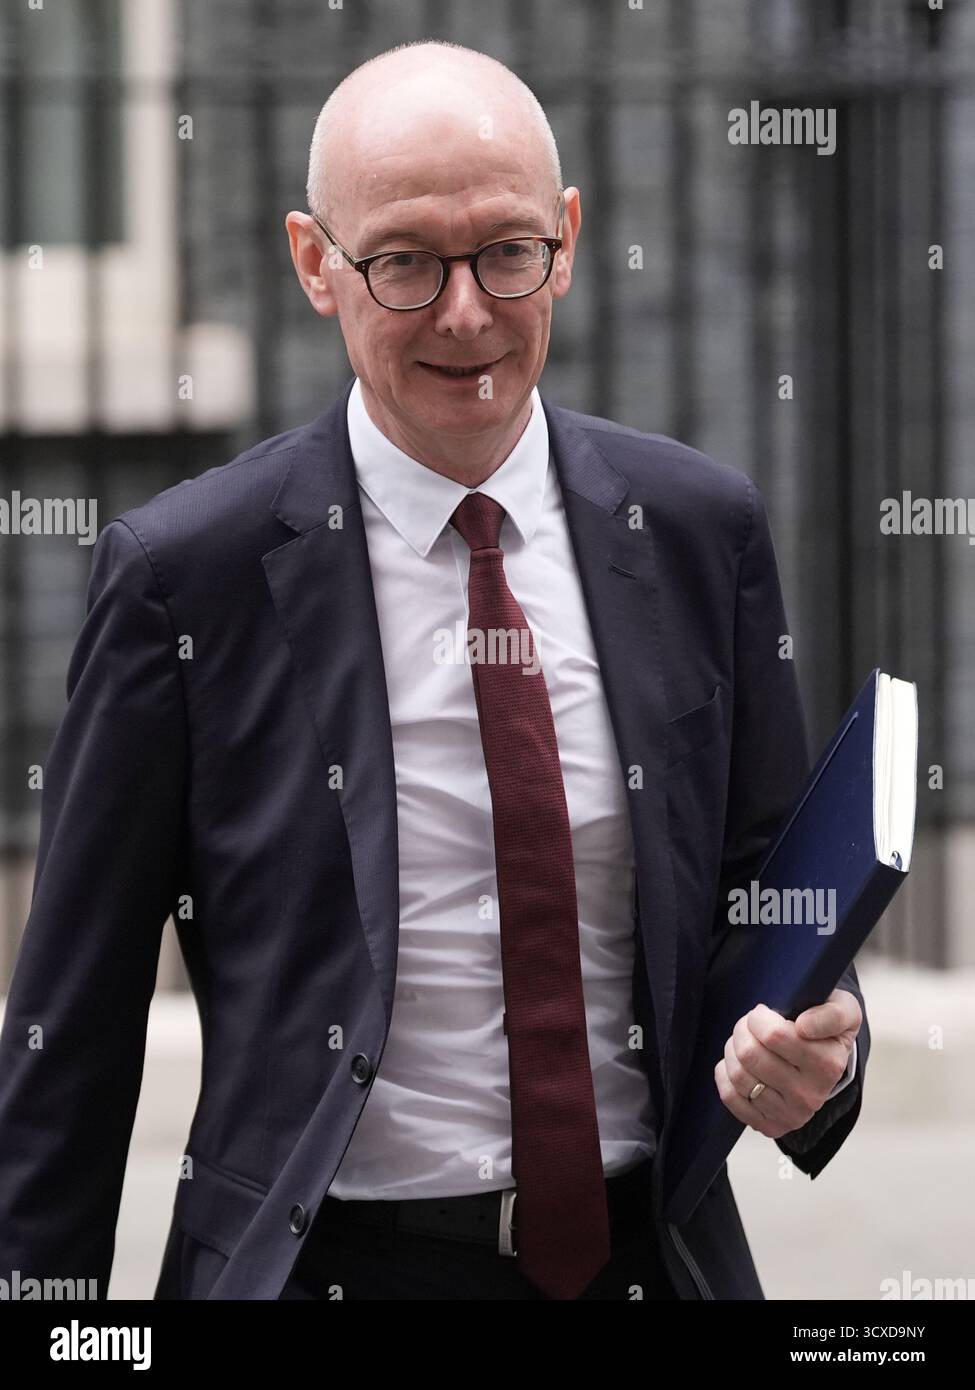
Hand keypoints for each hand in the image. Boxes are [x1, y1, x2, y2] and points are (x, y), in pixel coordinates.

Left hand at [713, 988, 861, 1138]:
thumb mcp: (844, 1010)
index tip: (764, 1013)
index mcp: (828, 1064)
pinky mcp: (772, 1126)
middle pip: (750, 1054)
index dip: (759, 1017)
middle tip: (749, 1024)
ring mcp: (791, 1115)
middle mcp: (810, 1094)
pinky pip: (731, 1097)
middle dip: (742, 1029)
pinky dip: (725, 1074)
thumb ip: (832, 1013)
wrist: (827, 1064)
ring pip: (738, 1075)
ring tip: (744, 1041)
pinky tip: (738, 1063)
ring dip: (733, 1050)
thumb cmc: (826, 1029)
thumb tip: (804, 1027)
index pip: (774, 1035)